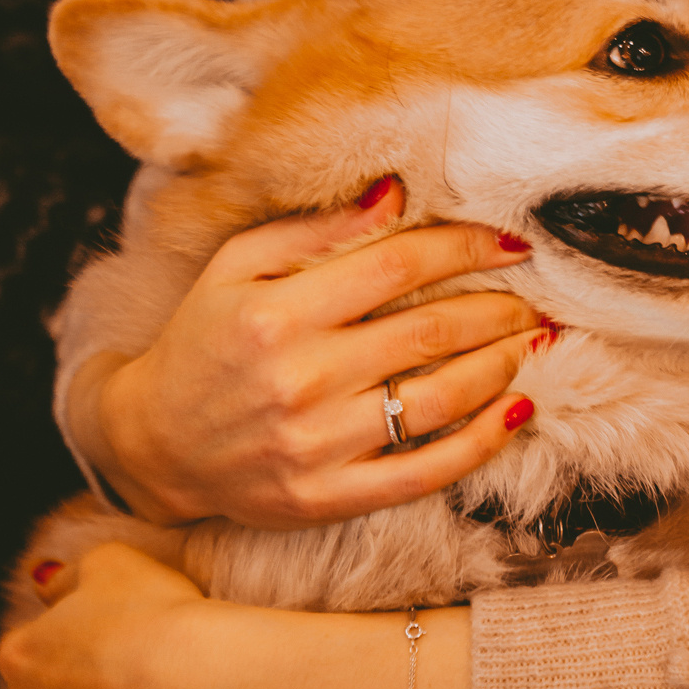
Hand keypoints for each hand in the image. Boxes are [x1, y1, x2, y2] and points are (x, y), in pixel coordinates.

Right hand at [68, 177, 546, 527]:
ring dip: (502, 367)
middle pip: (431, 330)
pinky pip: (425, 471)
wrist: (153, 445)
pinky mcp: (329, 496)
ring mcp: (318, 444)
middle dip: (499, 309)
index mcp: (277, 312)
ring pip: (440, 399)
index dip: (464, 249)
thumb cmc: (201, 342)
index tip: (511, 244)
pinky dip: (482, 443)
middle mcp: (301, 378)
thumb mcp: (235, 266)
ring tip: (535, 344)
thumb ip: (315, 229)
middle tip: (536, 298)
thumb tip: (395, 192)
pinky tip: (517, 412)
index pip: (398, 265)